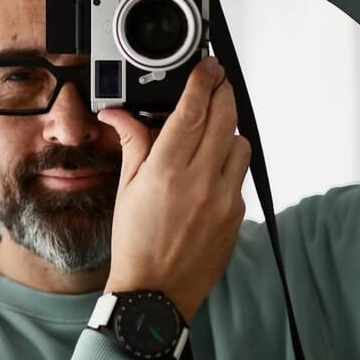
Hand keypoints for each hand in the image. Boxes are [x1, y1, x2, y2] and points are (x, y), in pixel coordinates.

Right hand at [98, 57, 249, 321]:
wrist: (156, 293)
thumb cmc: (135, 244)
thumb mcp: (126, 189)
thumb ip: (132, 144)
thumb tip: (119, 113)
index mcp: (166, 171)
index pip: (192, 111)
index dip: (202, 81)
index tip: (208, 66)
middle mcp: (200, 181)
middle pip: (224, 118)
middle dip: (223, 93)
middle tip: (216, 84)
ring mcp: (224, 198)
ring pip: (240, 143)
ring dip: (228, 130)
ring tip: (211, 133)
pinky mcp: (237, 214)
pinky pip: (240, 174)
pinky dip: (229, 163)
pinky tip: (211, 170)